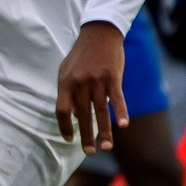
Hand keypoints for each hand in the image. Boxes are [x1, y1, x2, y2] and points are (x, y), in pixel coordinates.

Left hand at [56, 21, 127, 153]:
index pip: (62, 110)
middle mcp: (80, 84)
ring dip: (104, 131)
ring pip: (100, 111)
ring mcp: (97, 81)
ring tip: (105, 147)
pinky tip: (123, 126)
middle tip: (89, 152)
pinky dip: (121, 113)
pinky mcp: (114, 78)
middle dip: (86, 136)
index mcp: (65, 83)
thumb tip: (73, 115)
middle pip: (82, 115)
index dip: (65, 126)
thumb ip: (67, 92)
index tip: (69, 139)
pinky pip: (117, 99)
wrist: (99, 34)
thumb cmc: (81, 55)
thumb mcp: (66, 71)